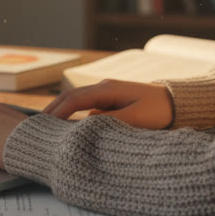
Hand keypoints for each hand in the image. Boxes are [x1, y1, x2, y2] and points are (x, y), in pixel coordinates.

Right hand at [42, 79, 172, 129]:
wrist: (178, 102)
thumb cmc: (159, 111)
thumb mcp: (136, 119)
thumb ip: (111, 122)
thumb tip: (85, 125)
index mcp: (107, 89)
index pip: (73, 100)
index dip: (56, 113)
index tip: (43, 126)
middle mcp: (103, 87)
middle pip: (70, 97)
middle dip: (52, 111)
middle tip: (36, 127)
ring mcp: (107, 92)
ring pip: (76, 101)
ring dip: (61, 112)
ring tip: (47, 128)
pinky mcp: (112, 99)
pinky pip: (86, 106)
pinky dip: (73, 114)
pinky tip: (69, 127)